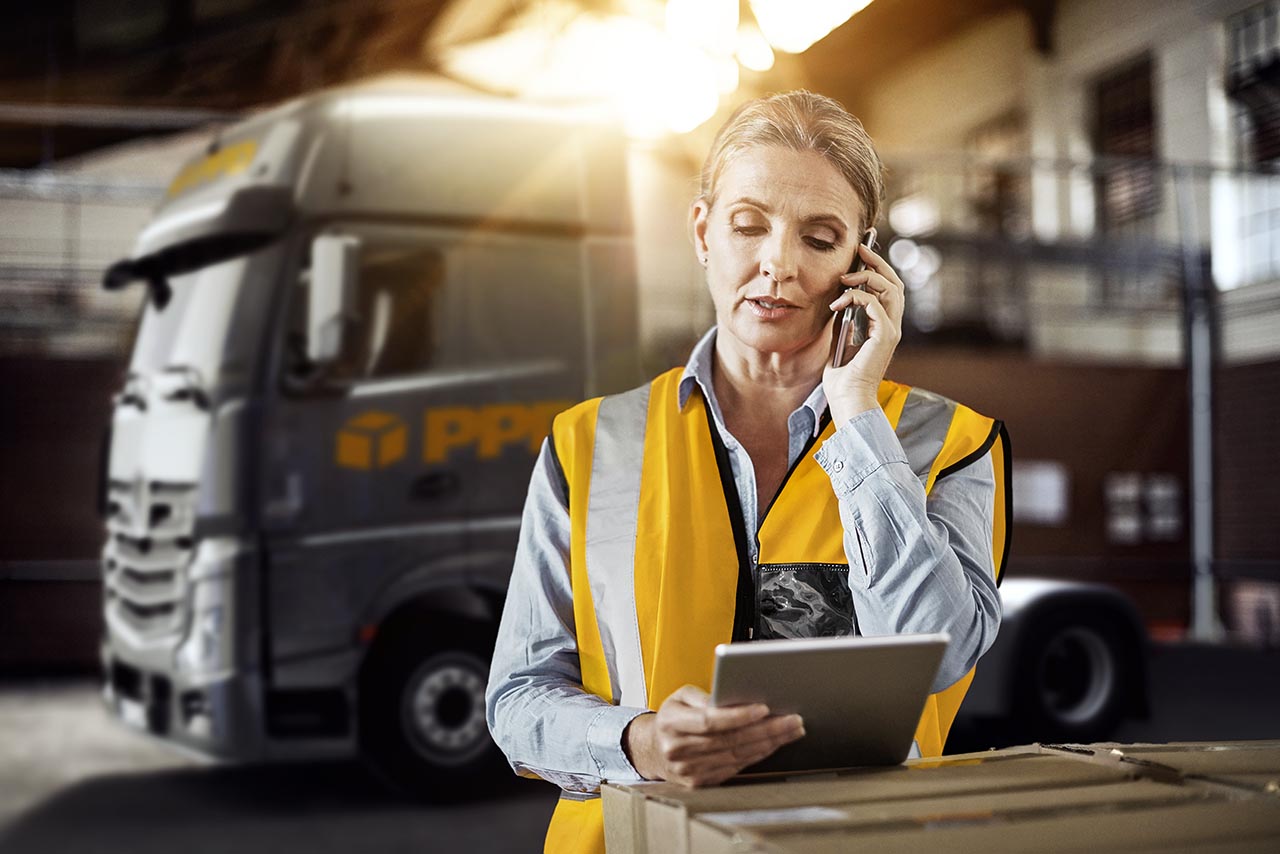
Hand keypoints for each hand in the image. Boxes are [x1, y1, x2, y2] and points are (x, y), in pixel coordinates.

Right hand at [622, 685, 804, 786]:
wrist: (653, 750)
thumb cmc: (672, 718)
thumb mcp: (680, 696)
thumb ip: (704, 697)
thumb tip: (732, 700)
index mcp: (671, 723)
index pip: (709, 721)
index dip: (738, 716)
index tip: (764, 708)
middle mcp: (678, 750)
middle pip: (730, 740)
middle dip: (766, 729)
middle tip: (792, 719)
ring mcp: (689, 771)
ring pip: (737, 756)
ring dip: (769, 743)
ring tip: (791, 730)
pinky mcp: (701, 783)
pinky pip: (735, 768)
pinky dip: (758, 755)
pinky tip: (773, 744)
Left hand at [823, 242, 905, 426]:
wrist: (847, 399)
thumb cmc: (842, 379)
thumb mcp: (839, 342)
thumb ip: (843, 322)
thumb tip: (838, 302)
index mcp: (884, 327)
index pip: (888, 290)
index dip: (878, 269)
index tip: (862, 254)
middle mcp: (892, 326)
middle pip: (894, 283)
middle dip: (877, 262)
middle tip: (860, 249)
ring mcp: (891, 330)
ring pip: (890, 289)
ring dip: (867, 276)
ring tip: (845, 275)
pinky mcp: (885, 336)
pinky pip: (874, 303)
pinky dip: (856, 296)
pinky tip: (838, 302)